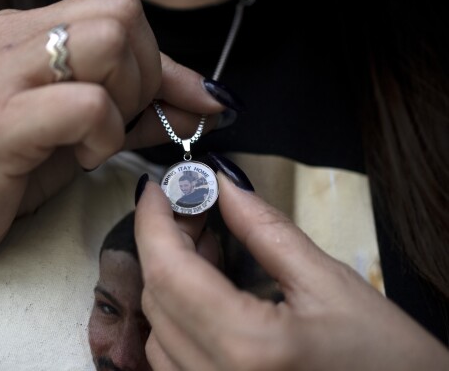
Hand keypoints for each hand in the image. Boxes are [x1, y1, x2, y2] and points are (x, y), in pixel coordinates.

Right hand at [0, 0, 225, 269]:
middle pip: (121, 18)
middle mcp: (11, 38)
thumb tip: (206, 101)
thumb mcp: (80, 129)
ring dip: (121, 105)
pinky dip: (101, 136)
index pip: (120, 10)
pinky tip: (78, 157)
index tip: (168, 103)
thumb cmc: (5, 169)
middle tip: (115, 123)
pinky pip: (86, 104)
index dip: (158, 60)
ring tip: (92, 141)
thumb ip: (141, 107)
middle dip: (142, 79)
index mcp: (27, 30)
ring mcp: (1, 75)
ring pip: (108, 45)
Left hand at [134, 156, 448, 370]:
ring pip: (157, 329)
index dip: (153, 221)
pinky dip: (177, 314)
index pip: (170, 271)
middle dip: (164, 243)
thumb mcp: (328, 283)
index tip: (156, 188)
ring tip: (201, 243)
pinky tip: (204, 289)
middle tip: (189, 206)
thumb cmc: (385, 359)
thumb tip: (224, 185)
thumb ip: (266, 230)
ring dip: (169, 278)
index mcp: (246, 348)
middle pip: (158, 297)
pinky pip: (171, 357)